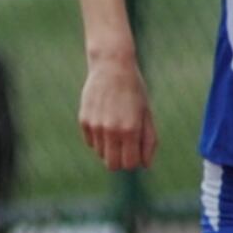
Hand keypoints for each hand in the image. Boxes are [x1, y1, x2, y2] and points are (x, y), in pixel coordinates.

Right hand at [78, 55, 157, 170]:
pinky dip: (99, 139)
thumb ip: (149, 140)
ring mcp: (95, 126)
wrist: (112, 67)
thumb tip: (146, 165)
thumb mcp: (147, 113)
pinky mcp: (83, 121)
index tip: (137, 153)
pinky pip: (91, 142)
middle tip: (127, 147)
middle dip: (121, 161)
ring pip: (101, 154)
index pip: (129, 164)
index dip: (134, 162)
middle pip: (112, 165)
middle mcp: (111, 130)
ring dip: (110, 148)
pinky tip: (106, 121)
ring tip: (118, 128)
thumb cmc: (134, 91)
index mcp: (131, 129)